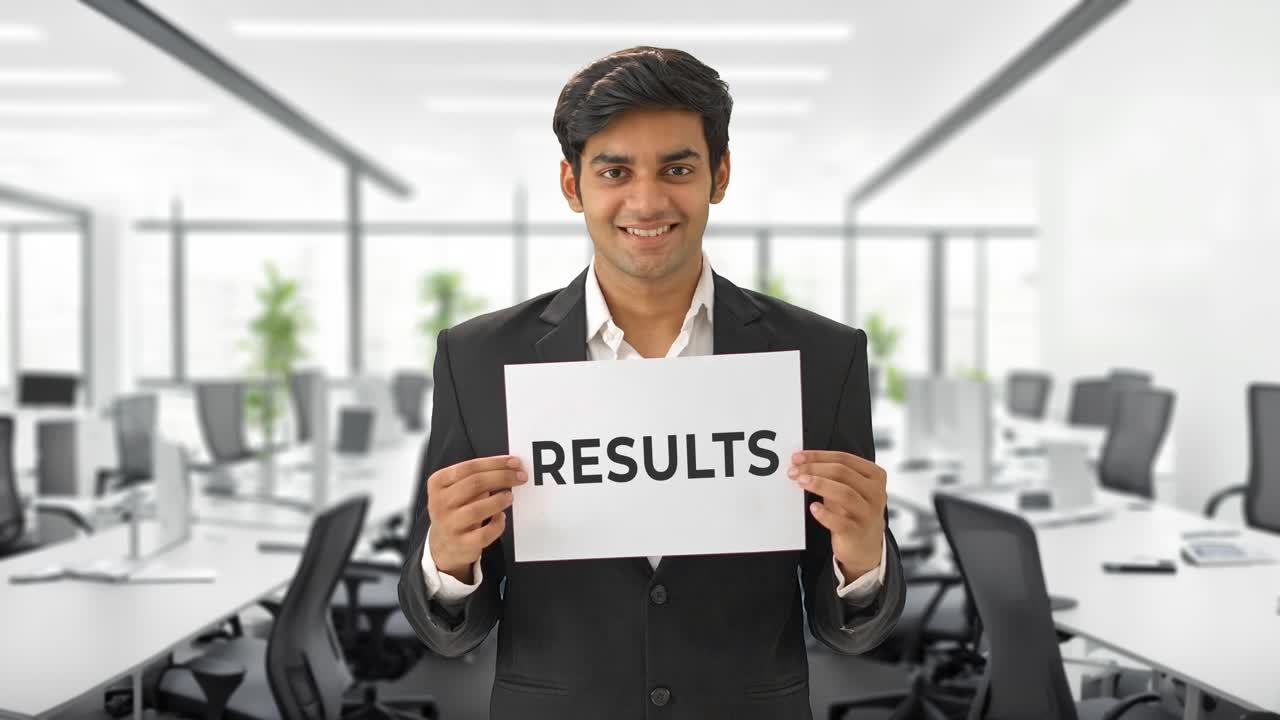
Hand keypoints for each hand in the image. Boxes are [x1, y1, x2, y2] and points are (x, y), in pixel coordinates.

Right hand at [426, 455, 527, 582]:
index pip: (469, 467)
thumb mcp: (457, 490)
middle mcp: (440, 503)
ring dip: (499, 500)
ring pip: (477, 509)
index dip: (495, 463)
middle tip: (520, 477)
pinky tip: (501, 518)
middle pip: (475, 484)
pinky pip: (484, 534)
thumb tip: (509, 467)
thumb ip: (477, 478)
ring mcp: (449, 524)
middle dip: (502, 477)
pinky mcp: (461, 544)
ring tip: (510, 497)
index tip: (514, 462)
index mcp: (438, 483)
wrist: (443, 544)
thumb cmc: (456, 510)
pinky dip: (497, 525)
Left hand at [789, 450, 886, 578]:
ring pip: (844, 493)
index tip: (797, 457)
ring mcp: (868, 513)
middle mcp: (875, 492)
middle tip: (793, 471)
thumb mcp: (847, 488)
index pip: (844, 458)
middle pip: (842, 472)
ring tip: (800, 482)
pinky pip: (841, 522)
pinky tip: (813, 508)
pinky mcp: (858, 532)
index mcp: (874, 475)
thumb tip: (801, 462)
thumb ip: (830, 474)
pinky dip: (825, 514)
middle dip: (814, 468)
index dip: (818, 456)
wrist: (864, 547)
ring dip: (819, 484)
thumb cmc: (851, 511)